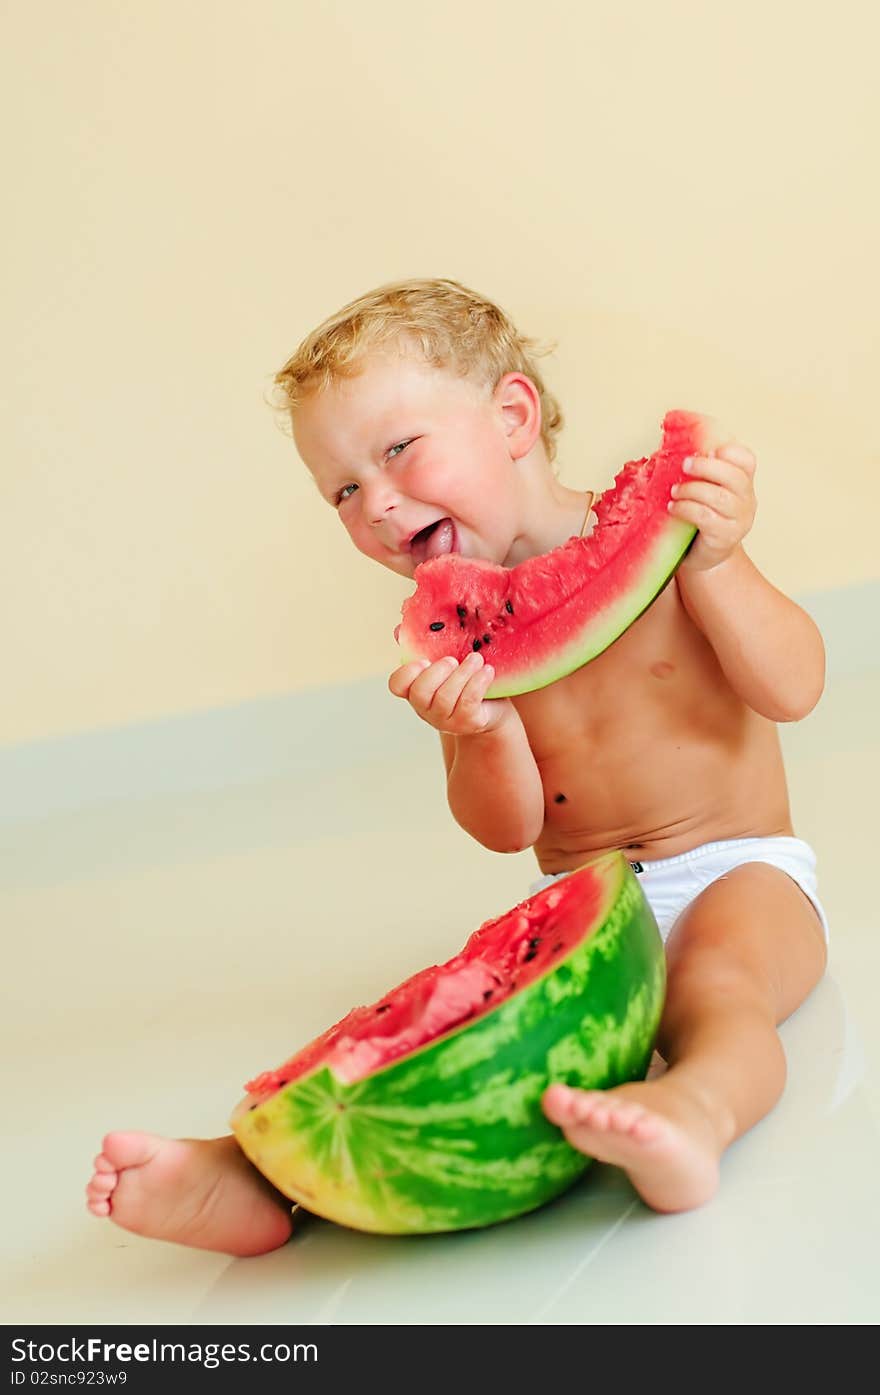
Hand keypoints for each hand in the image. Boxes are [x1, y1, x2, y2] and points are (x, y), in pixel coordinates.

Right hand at [388, 651, 513, 735]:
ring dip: (462, 674)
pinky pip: (468, 703)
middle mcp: (426, 708)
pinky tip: (487, 670)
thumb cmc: (464, 680)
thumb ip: (425, 646)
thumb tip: (399, 628)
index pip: (397, 685)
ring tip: (476, 658)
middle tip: (452, 660)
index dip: (406, 673)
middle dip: (436, 673)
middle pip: (420, 693)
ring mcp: (446, 719)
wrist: (493, 707)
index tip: (424, 659)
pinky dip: (477, 683)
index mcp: (416, 690)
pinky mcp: (468, 723)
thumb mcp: (445, 663)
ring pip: (445, 698)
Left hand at [670, 441, 757, 572]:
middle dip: (706, 467)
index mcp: (744, 483)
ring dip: (692, 490)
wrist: (704, 555)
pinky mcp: (725, 537)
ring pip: (719, 498)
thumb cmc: (702, 518)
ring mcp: (739, 521)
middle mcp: (747, 501)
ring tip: (674, 491)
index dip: (730, 452)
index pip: (747, 460)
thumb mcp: (705, 490)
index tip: (709, 450)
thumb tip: (683, 447)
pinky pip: (705, 517)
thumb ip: (702, 471)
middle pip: (734, 477)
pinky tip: (674, 507)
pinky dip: (686, 508)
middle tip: (685, 464)